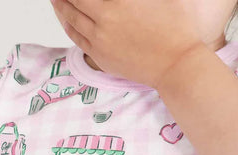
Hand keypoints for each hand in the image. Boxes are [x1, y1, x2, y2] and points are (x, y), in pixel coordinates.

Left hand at [50, 0, 204, 89]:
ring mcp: (100, 41)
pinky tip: (65, 17)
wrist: (177, 65)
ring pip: (70, 18)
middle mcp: (104, 19)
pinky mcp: (102, 57)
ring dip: (60, 5)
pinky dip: (67, 25)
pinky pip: (77, 38)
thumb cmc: (177, 30)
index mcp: (119, 1)